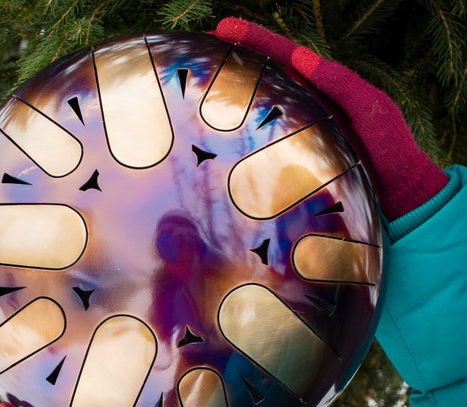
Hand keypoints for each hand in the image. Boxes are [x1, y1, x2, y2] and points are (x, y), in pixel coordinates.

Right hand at [215, 18, 448, 221]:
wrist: (395, 190)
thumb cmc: (389, 147)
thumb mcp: (371, 108)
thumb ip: (341, 83)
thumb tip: (302, 57)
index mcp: (324, 85)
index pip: (285, 55)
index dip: (255, 39)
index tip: (223, 27)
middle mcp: (306, 103)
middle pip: (266, 75)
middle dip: (234, 59)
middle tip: (201, 48)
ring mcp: (298, 130)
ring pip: (260, 106)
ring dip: (231, 94)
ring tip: (202, 84)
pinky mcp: (294, 156)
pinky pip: (264, 139)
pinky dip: (241, 132)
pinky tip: (220, 133)